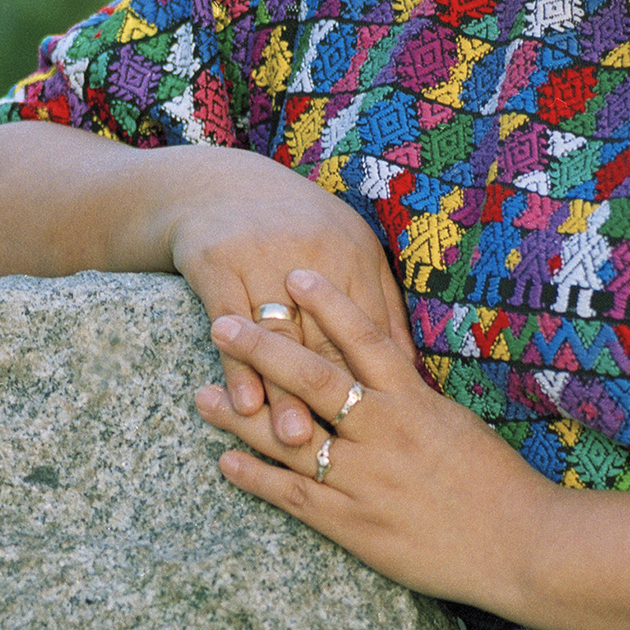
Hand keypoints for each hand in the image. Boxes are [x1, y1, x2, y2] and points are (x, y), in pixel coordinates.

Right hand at [160, 155, 412, 449]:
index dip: (373, 378)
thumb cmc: (299, 226)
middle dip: (332, 392)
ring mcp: (259, 256)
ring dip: (283, 390)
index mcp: (350, 254)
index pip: (365, 325)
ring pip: (276, 335)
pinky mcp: (217, 262)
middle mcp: (309, 252)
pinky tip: (242, 402)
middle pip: (321, 336)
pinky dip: (236, 365)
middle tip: (343, 445)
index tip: (386, 428)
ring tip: (293, 438)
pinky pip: (229, 321)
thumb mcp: (350, 249)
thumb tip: (413, 365)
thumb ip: (381, 303)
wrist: (220, 185)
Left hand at [193, 267, 548, 609]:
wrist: (524, 548)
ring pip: (289, 437)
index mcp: (415, 402)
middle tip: (220, 323)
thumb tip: (387, 376)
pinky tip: (224, 462)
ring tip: (200, 394)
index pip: (365, 339)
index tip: (293, 275)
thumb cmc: (499, 486)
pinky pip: (293, 495)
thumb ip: (415, 404)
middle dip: (262, 348)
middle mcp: (385, 432)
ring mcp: (366, 478)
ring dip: (241, 413)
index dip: (327, 304)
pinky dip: (256, 478)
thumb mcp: (458, 429)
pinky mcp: (355, 524)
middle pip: (312, 379)